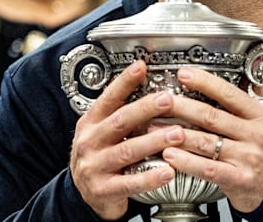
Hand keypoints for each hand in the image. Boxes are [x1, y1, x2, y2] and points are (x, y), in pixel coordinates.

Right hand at [70, 60, 181, 219]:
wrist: (85, 195)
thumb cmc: (100, 157)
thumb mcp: (102, 132)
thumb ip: (119, 112)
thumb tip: (145, 84)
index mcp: (91, 123)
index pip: (108, 99)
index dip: (124, 83)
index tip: (141, 67)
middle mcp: (90, 142)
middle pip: (120, 121)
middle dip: (145, 109)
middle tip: (168, 100)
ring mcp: (95, 166)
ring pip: (127, 151)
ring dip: (154, 141)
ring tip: (177, 134)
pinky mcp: (103, 190)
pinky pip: (130, 183)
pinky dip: (150, 177)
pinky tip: (168, 171)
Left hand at [160, 66, 262, 212]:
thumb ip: (245, 106)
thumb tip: (221, 82)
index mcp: (261, 117)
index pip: (229, 94)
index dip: (204, 82)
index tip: (183, 74)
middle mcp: (256, 135)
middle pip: (211, 116)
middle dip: (181, 106)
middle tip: (160, 101)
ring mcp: (248, 157)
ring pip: (205, 141)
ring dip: (176, 134)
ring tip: (155, 129)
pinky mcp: (239, 179)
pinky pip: (207, 168)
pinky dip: (185, 161)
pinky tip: (169, 155)